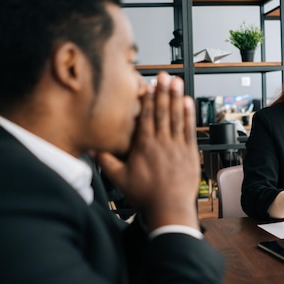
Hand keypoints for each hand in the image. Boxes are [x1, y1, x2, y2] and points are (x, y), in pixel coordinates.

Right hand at [97, 72, 199, 230]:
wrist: (169, 208)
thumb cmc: (146, 196)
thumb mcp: (120, 179)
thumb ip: (106, 162)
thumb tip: (93, 149)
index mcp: (144, 146)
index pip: (146, 116)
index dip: (148, 99)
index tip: (148, 85)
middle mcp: (162, 142)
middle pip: (162, 111)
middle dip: (163, 91)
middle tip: (164, 75)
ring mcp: (177, 146)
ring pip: (176, 117)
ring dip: (176, 98)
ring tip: (176, 82)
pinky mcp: (189, 153)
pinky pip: (189, 129)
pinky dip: (188, 114)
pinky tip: (188, 103)